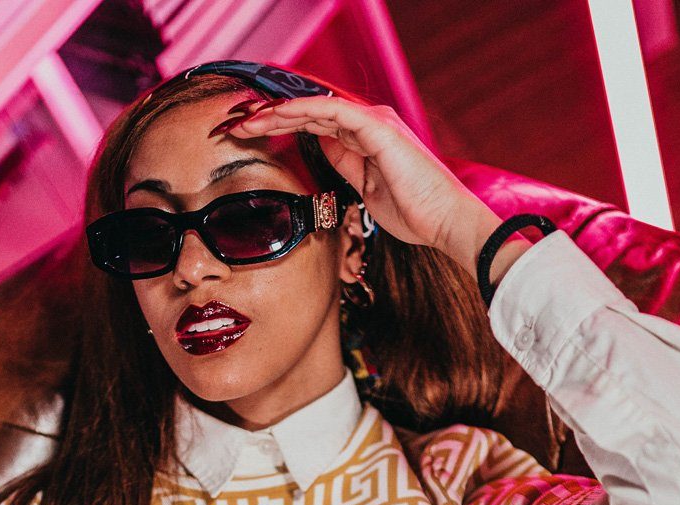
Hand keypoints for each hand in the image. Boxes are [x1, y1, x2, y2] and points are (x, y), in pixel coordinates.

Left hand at [215, 96, 502, 267]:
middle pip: (309, 111)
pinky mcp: (377, 127)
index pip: (314, 125)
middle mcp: (367, 123)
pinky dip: (300, 111)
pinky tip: (275, 115)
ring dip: (276, 112)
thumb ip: (347, 171)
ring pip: (314, 107)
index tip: (248, 138)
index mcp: (364, 139)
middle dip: (269, 116)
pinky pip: (331, 112)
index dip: (280, 127)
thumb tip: (323, 159)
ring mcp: (373, 122)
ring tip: (244, 120)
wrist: (445, 222)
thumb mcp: (368, 194)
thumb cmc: (415, 215)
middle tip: (233, 123)